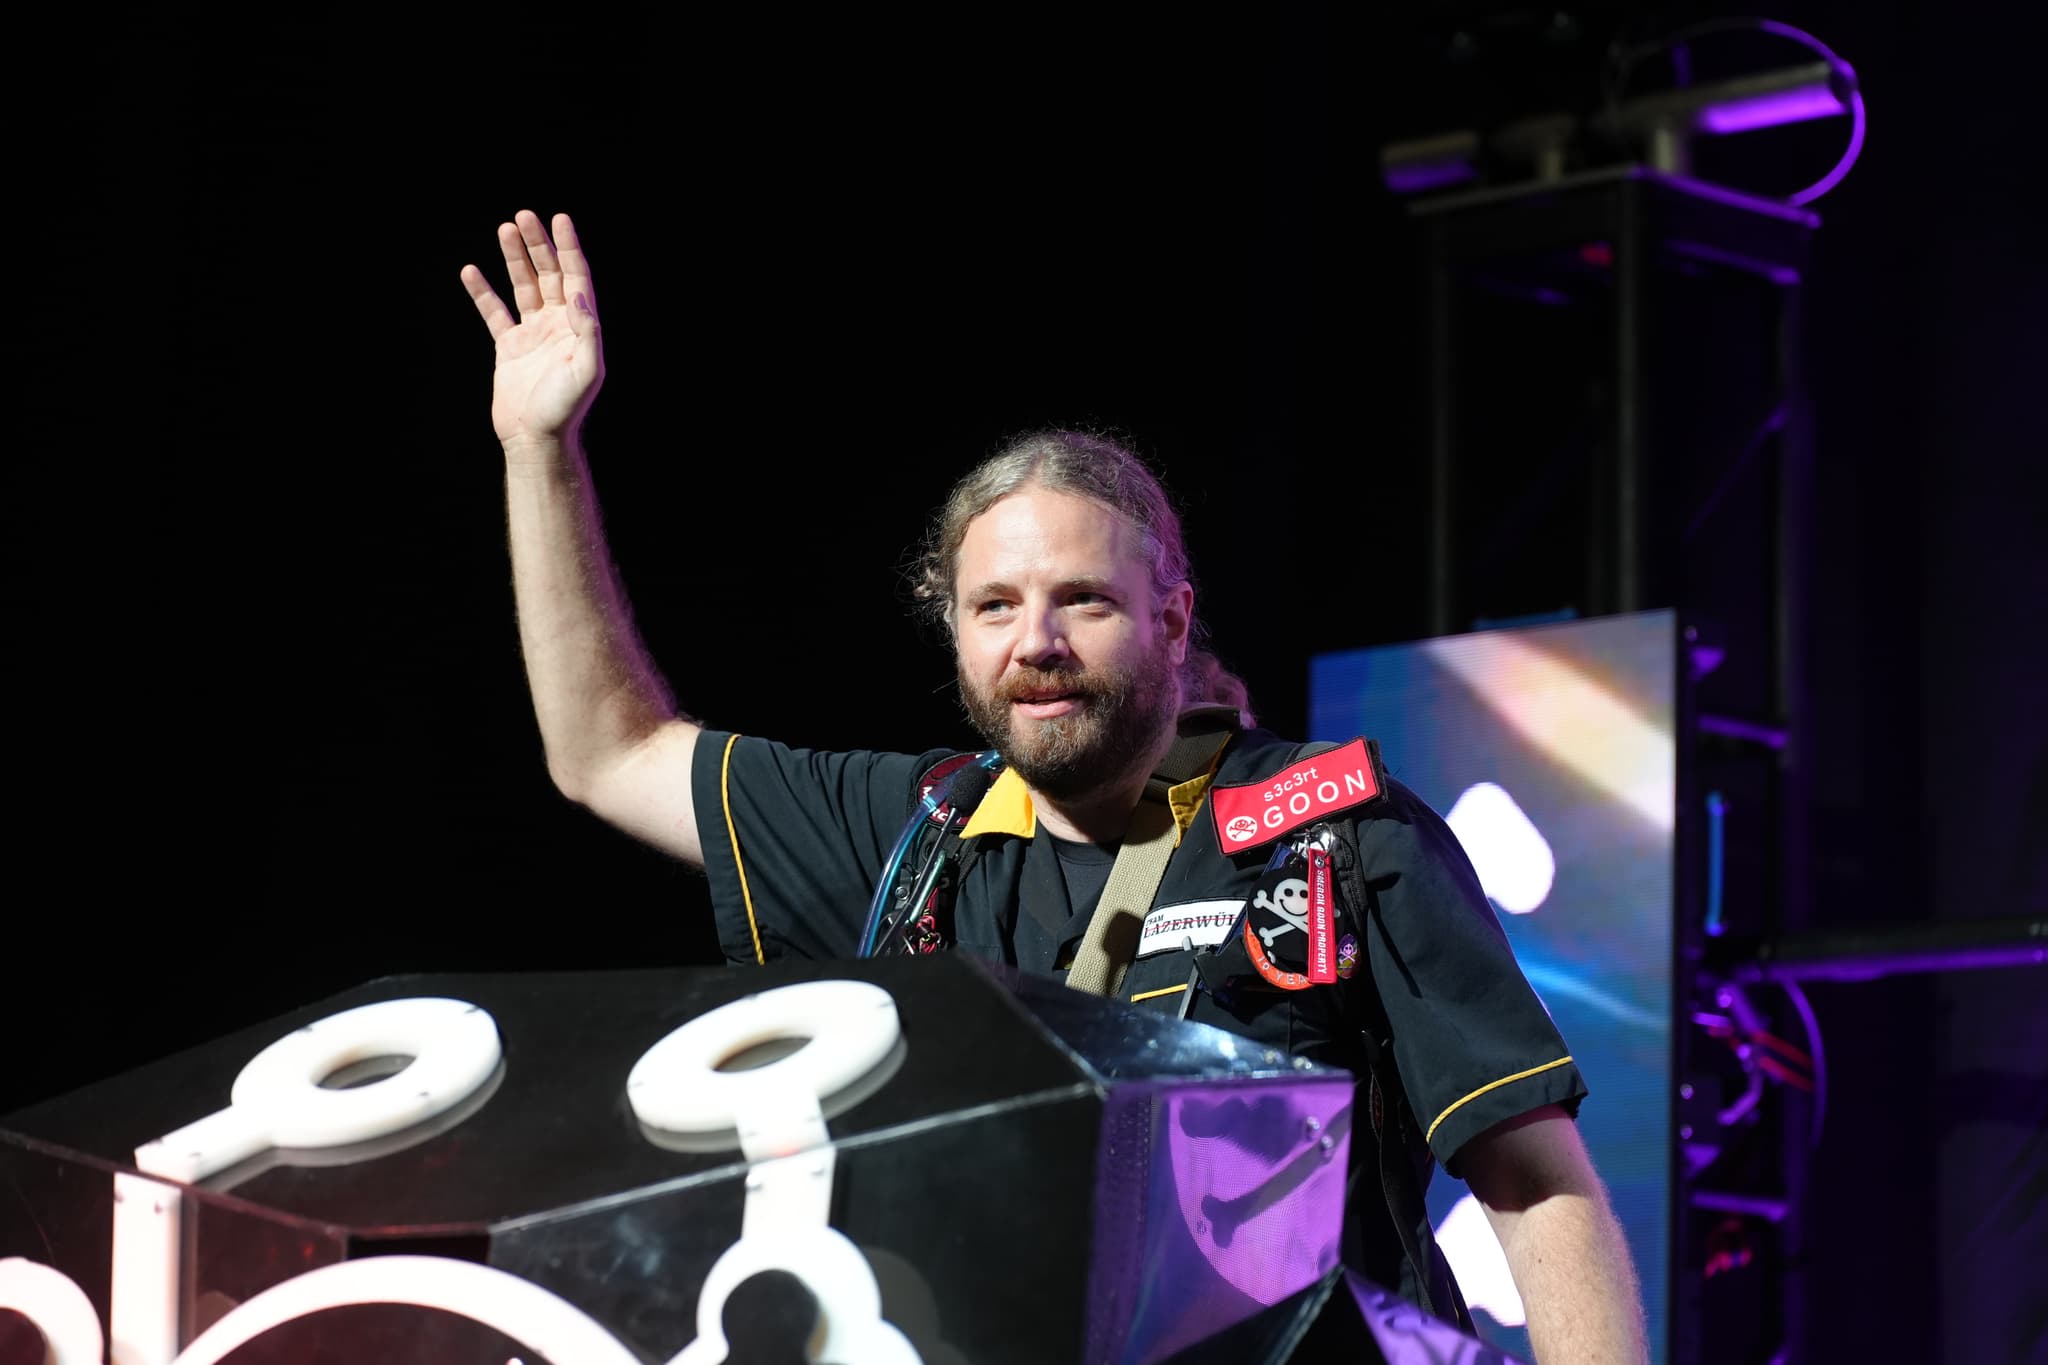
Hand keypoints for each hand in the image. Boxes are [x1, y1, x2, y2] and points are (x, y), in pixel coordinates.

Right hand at [460, 210, 603, 450]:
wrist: (535, 441)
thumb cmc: (564, 410)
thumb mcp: (586, 371)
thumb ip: (587, 331)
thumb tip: (579, 295)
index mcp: (578, 328)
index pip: (576, 278)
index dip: (569, 248)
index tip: (560, 219)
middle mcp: (558, 326)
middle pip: (549, 275)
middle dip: (538, 245)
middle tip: (525, 216)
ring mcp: (533, 335)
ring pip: (523, 287)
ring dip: (515, 258)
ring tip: (504, 228)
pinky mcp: (509, 348)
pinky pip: (494, 313)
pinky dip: (483, 292)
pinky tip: (471, 271)